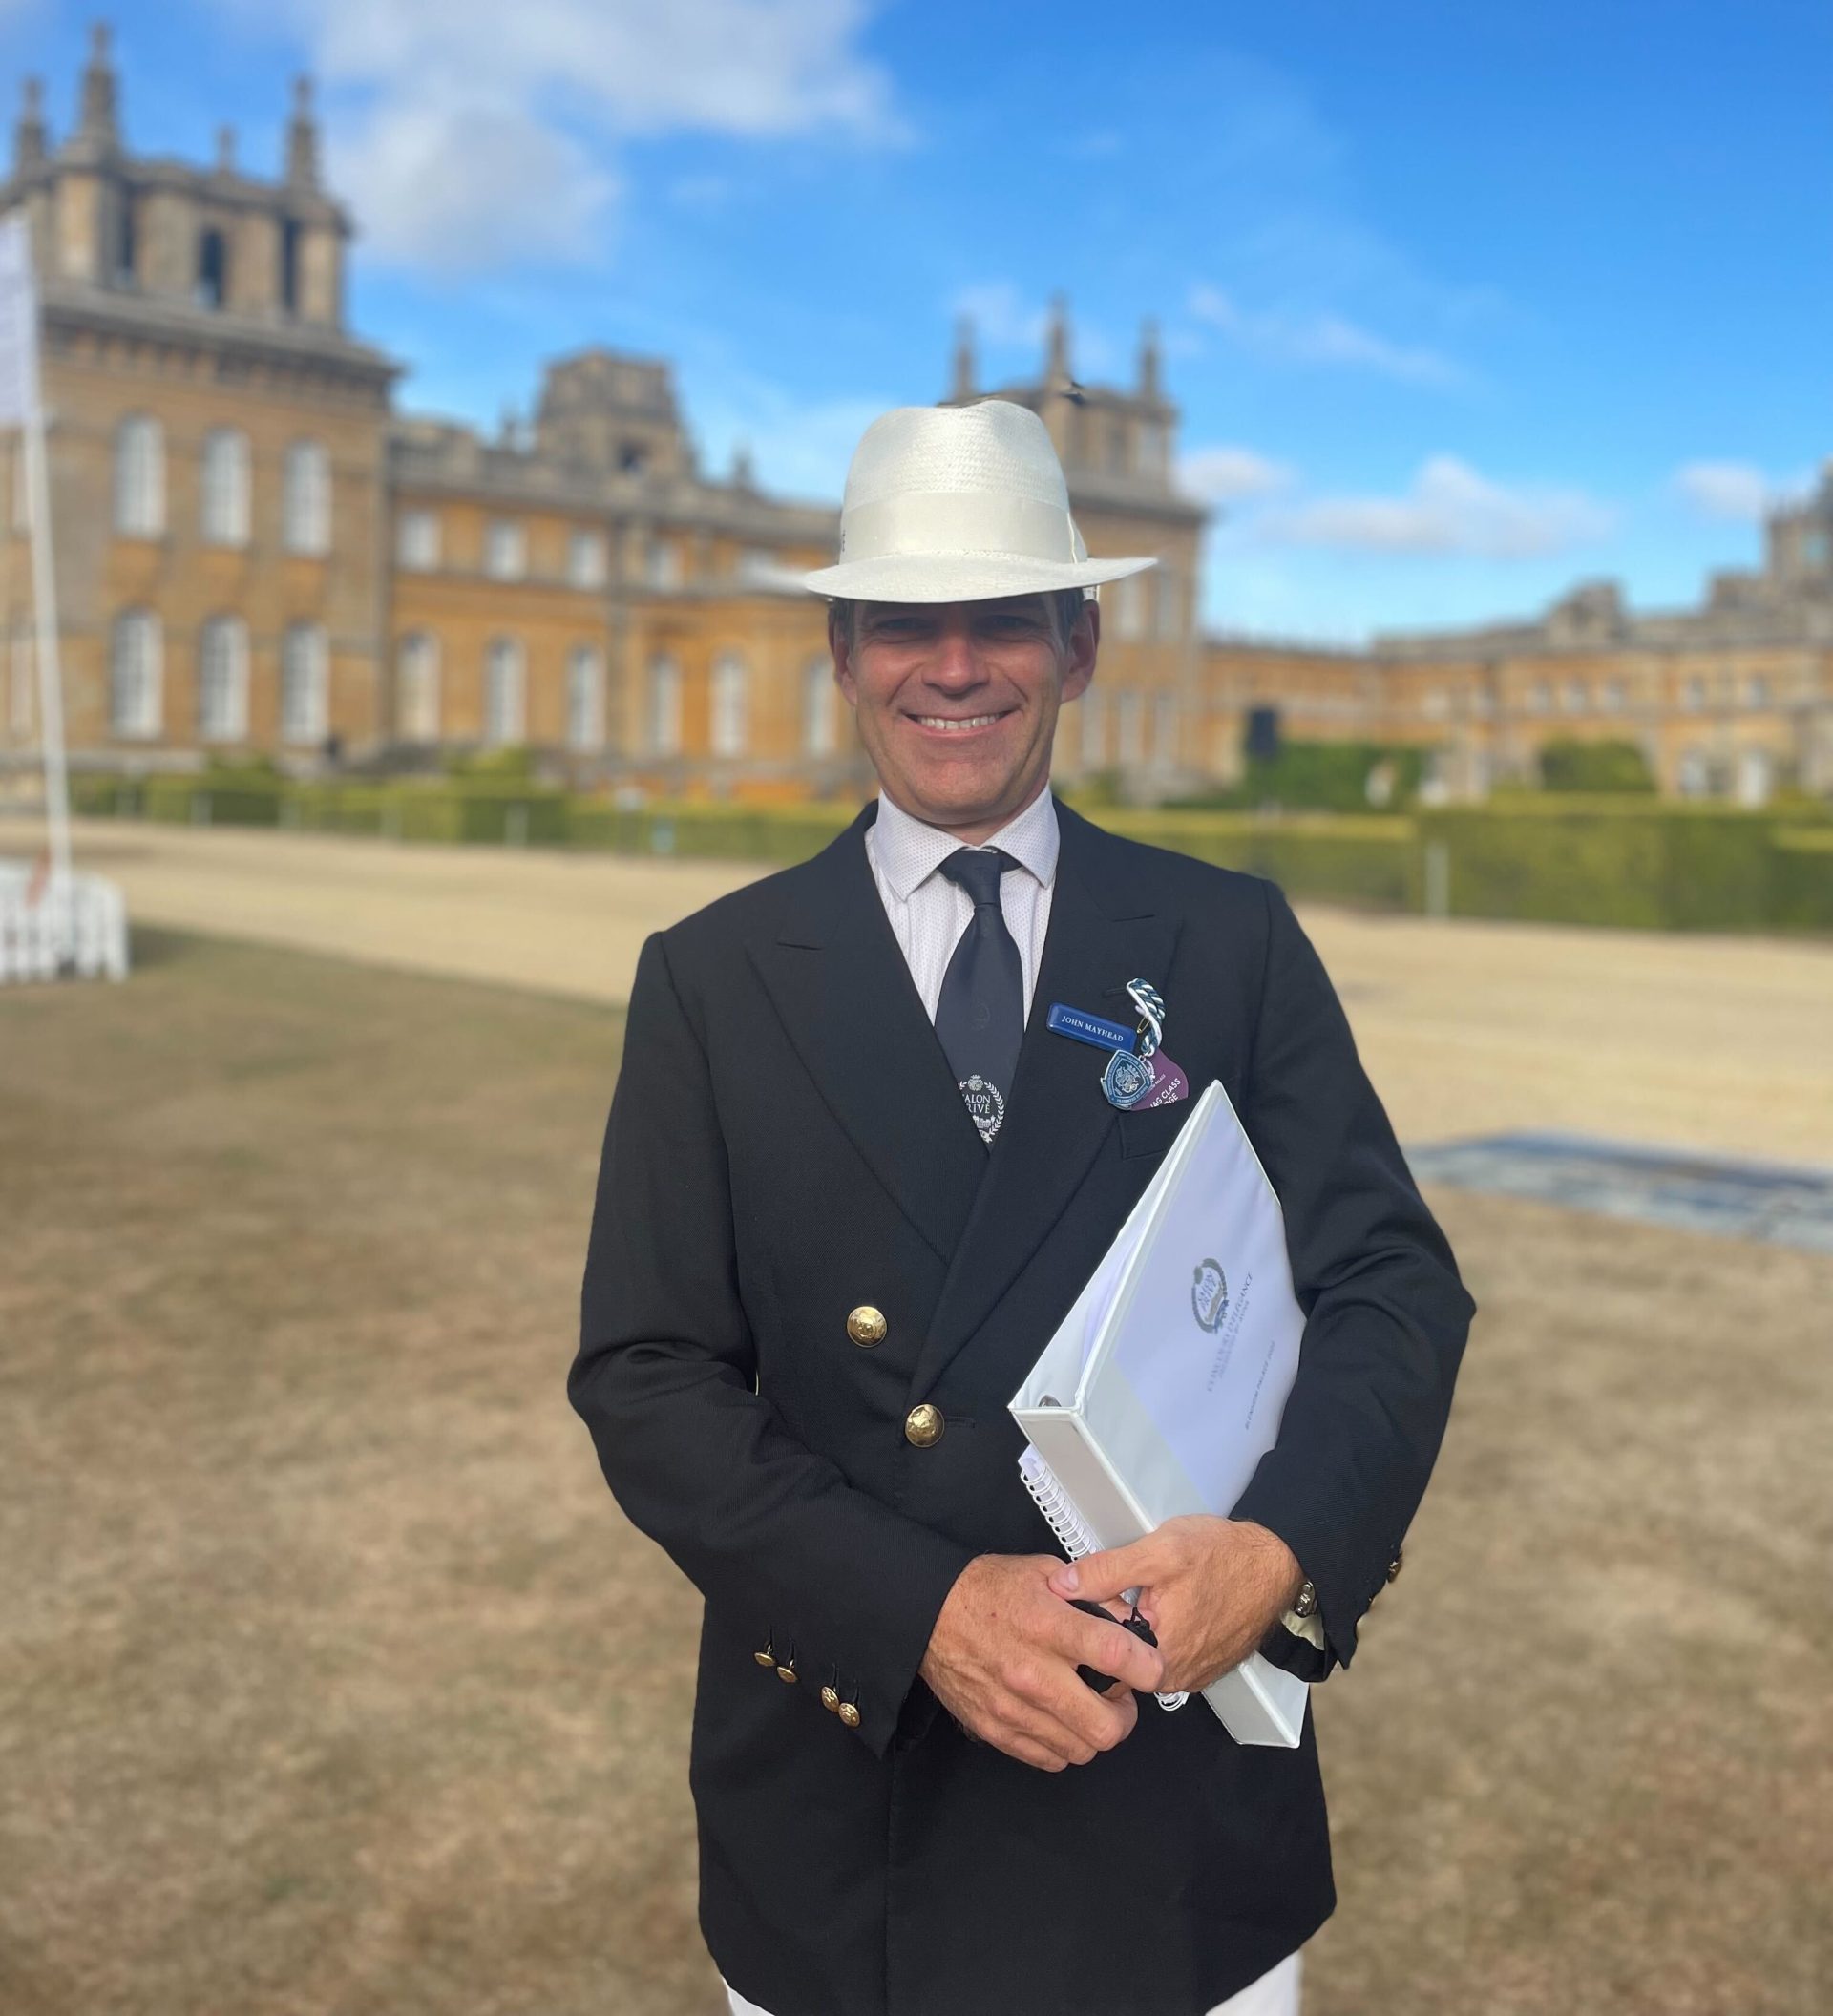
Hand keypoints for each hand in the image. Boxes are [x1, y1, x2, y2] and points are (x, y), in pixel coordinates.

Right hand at [920, 1553, 1166, 1770]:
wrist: (927, 1614)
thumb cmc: (988, 1589)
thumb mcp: (1044, 1572)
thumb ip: (1090, 1595)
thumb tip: (1128, 1620)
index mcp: (1048, 1625)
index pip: (1117, 1657)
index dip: (1148, 1667)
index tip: (1150, 1667)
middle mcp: (1032, 1673)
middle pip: (1106, 1726)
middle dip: (1125, 1715)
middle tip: (1119, 1698)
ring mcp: (1013, 1709)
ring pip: (1082, 1750)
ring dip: (1094, 1732)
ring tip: (1087, 1708)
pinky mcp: (996, 1730)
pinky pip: (1050, 1758)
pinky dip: (1063, 1745)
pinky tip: (1060, 1719)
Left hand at [1048, 1518, 1303, 1696]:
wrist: (1277, 1563)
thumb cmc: (1223, 1556)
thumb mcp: (1159, 1551)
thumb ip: (1107, 1571)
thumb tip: (1061, 1585)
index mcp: (1159, 1656)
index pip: (1099, 1656)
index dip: (1088, 1623)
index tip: (1090, 1598)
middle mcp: (1175, 1678)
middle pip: (1120, 1660)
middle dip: (1112, 1627)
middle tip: (1123, 1590)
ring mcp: (1192, 1675)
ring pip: (1143, 1657)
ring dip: (1137, 1629)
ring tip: (1145, 1594)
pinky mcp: (1204, 1668)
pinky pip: (1167, 1655)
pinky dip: (1160, 1632)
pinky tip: (1166, 1605)